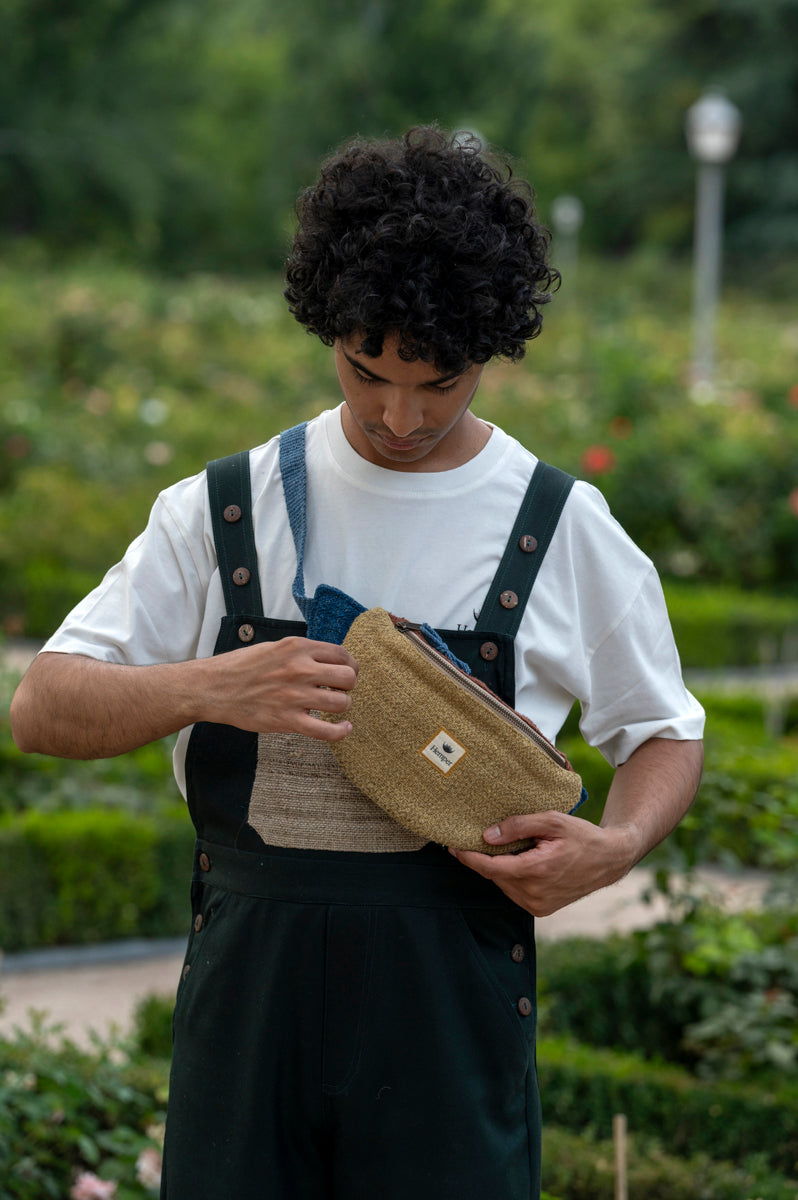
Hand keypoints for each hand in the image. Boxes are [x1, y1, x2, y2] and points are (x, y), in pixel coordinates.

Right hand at [205, 636, 358, 741]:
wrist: (213, 688)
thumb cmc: (241, 667)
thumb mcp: (274, 647)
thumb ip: (301, 653)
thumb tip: (327, 661)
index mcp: (297, 648)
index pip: (342, 654)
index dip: (350, 665)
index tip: (346, 672)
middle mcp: (299, 669)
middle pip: (348, 678)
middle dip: (348, 685)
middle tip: (339, 689)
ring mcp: (294, 696)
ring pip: (342, 703)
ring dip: (342, 706)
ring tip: (333, 707)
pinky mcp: (287, 720)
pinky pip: (327, 731)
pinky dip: (341, 731)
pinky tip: (343, 727)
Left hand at [448, 811, 638, 916]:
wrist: (608, 860)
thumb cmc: (581, 836)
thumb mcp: (551, 821)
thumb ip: (518, 826)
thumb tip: (487, 836)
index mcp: (537, 871)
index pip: (491, 868)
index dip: (469, 858)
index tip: (452, 847)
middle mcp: (535, 894)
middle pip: (495, 876)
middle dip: (483, 859)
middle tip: (473, 840)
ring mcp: (538, 905)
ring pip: (504, 885)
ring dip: (498, 868)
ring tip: (502, 848)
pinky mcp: (541, 910)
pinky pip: (515, 892)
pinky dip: (510, 877)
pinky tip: (517, 861)